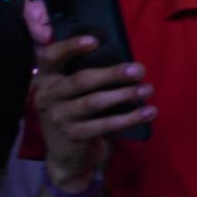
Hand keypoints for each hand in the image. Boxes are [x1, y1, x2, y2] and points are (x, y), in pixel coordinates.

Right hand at [33, 37, 155, 190]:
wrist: (67, 155)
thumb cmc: (78, 110)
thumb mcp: (74, 91)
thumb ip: (88, 73)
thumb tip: (124, 59)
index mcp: (47, 77)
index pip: (51, 56)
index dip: (70, 46)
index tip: (95, 41)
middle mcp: (48, 96)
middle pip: (81, 80)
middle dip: (113, 74)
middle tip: (139, 69)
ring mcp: (58, 117)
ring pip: (95, 102)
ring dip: (125, 95)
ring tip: (148, 89)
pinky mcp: (73, 136)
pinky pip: (106, 125)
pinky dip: (130, 118)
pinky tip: (149, 112)